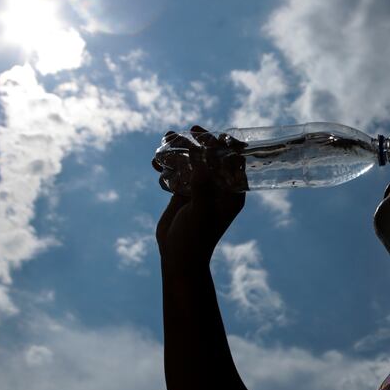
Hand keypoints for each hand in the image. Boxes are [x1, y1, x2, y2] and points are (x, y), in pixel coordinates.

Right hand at [155, 126, 247, 266]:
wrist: (178, 258)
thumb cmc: (196, 238)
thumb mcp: (200, 212)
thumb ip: (202, 186)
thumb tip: (202, 159)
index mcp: (233, 191)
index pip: (234, 160)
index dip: (225, 145)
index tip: (211, 135)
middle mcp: (219, 187)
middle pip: (213, 156)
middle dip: (201, 141)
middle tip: (189, 132)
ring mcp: (201, 188)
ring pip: (193, 161)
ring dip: (180, 149)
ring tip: (166, 139)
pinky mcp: (184, 192)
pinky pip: (178, 172)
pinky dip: (167, 164)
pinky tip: (155, 162)